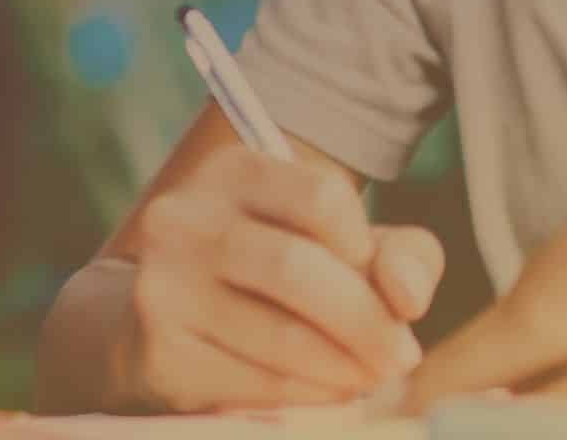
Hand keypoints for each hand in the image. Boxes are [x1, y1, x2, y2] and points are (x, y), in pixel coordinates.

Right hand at [104, 144, 440, 411]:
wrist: (168, 325)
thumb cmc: (278, 277)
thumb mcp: (342, 245)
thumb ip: (400, 255)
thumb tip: (408, 297)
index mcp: (233, 171)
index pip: (321, 196)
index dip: (364, 244)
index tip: (375, 278)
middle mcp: (184, 219)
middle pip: (296, 268)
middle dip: (365, 321)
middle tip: (402, 357)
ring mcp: (162, 287)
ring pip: (279, 335)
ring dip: (344, 368)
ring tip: (372, 377)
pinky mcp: (158, 353)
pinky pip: (254, 383)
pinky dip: (307, 395)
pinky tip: (329, 393)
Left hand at [402, 153, 566, 419]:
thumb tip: (531, 363)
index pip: (537, 275)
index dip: (471, 342)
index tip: (417, 386)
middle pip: (530, 312)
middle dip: (463, 379)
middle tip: (408, 416)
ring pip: (561, 357)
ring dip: (503, 410)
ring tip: (461, 432)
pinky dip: (566, 425)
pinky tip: (535, 434)